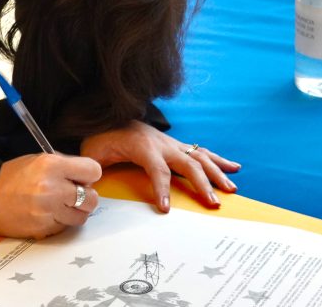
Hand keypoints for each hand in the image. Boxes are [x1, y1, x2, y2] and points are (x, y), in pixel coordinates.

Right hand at [0, 153, 100, 238]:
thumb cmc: (12, 177)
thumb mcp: (40, 159)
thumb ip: (66, 166)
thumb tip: (88, 176)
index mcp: (52, 166)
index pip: (93, 171)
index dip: (90, 174)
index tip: (84, 177)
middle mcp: (52, 188)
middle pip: (92, 198)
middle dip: (86, 196)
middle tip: (74, 193)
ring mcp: (48, 211)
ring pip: (81, 216)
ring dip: (75, 211)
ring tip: (61, 205)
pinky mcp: (43, 228)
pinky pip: (65, 227)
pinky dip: (61, 221)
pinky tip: (49, 213)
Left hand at [80, 120, 240, 212]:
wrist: (111, 113)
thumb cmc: (101, 136)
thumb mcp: (91, 152)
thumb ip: (92, 169)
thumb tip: (87, 189)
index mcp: (142, 146)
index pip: (157, 169)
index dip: (162, 188)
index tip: (167, 208)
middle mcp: (162, 143)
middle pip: (187, 163)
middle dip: (201, 183)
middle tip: (212, 203)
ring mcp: (172, 143)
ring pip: (199, 157)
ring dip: (216, 173)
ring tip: (231, 189)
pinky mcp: (177, 145)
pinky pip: (201, 151)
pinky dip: (219, 159)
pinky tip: (234, 167)